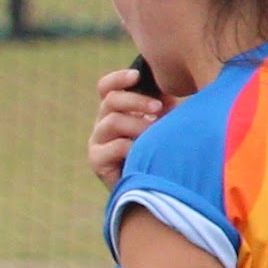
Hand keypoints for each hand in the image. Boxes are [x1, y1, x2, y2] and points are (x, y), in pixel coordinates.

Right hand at [88, 67, 164, 187]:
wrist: (153, 190)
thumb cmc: (161, 152)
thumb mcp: (163, 122)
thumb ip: (161, 103)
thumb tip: (170, 85)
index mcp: (115, 111)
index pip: (106, 87)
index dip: (118, 79)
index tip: (137, 76)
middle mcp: (102, 124)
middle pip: (110, 100)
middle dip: (136, 100)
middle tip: (159, 108)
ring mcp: (97, 142)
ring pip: (113, 120)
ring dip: (139, 124)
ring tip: (156, 133)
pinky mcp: (96, 160)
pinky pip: (116, 146)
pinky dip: (135, 146)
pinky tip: (147, 152)